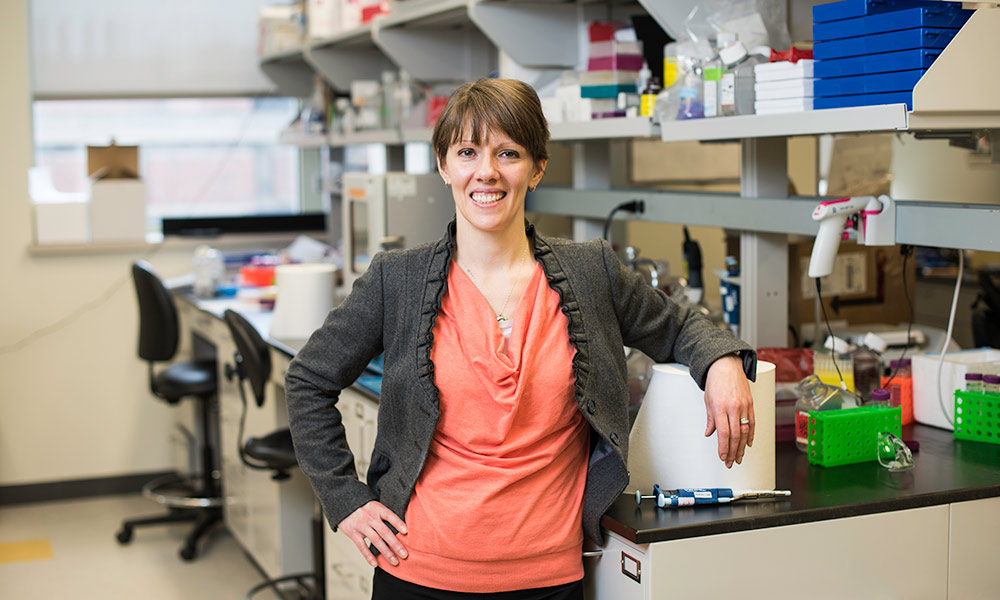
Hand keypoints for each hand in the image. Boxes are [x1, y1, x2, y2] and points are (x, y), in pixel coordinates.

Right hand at [338, 501, 408, 567]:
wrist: (343, 504)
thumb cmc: (363, 507)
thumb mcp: (374, 505)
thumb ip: (384, 515)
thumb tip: (399, 528)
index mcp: (377, 509)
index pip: (390, 516)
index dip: (398, 523)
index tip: (406, 532)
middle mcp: (370, 518)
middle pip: (385, 532)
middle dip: (396, 544)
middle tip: (404, 555)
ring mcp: (362, 526)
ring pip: (376, 541)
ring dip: (386, 552)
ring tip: (394, 561)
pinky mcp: (353, 533)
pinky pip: (362, 546)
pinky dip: (368, 556)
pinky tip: (375, 563)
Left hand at [703, 354, 753, 468]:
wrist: (726, 365)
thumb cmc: (715, 381)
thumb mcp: (708, 400)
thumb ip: (710, 419)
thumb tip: (709, 433)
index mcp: (720, 407)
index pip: (724, 433)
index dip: (724, 448)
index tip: (723, 457)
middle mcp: (733, 407)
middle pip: (735, 435)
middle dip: (733, 451)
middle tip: (731, 462)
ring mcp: (744, 405)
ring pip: (745, 431)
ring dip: (742, 447)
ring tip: (739, 457)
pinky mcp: (750, 403)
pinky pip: (752, 422)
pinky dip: (751, 434)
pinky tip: (748, 444)